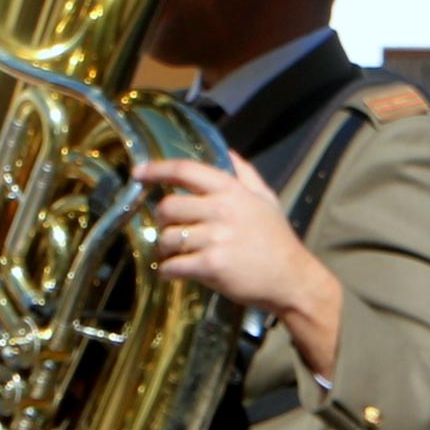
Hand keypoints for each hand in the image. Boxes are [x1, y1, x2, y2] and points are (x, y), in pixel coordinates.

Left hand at [139, 153, 343, 375]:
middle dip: (163, 221)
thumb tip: (226, 151)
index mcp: (231, 190)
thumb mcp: (265, 198)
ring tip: (176, 255)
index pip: (185, 170)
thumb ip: (245, 172)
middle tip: (171, 230)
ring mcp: (215, 238)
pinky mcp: (211, 266)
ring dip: (165, 249)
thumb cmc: (276, 238)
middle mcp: (221, 210)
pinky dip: (169, 271)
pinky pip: (173, 266)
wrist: (292, 278)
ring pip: (167, 239)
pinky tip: (177, 272)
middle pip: (167, 207)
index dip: (157, 169)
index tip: (138, 173)